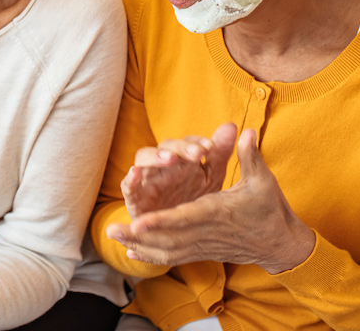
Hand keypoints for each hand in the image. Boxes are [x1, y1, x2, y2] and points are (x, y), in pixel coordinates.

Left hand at [107, 129, 316, 273]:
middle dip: (139, 235)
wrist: (282, 245)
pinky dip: (153, 257)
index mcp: (217, 212)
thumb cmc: (271, 210)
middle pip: (168, 237)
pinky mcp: (204, 253)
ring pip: (168, 250)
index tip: (139, 221)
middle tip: (111, 229)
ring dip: (140, 245)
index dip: (161, 221)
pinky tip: (132, 254)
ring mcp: (204, 245)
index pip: (184, 219)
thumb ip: (249, 156)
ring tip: (114, 237)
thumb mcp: (263, 181)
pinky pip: (174, 257)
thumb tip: (244, 130)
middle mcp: (207, 232)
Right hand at [122, 122, 236, 217]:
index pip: (186, 143)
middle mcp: (162, 165)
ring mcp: (146, 179)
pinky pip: (128, 186)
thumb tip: (231, 125)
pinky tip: (135, 173)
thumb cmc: (192, 200)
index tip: (211, 147)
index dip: (196, 142)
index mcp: (182, 160)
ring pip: (144, 159)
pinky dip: (129, 179)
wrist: (177, 233)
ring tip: (170, 158)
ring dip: (155, 156)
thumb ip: (219, 155)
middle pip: (166, 147)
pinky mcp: (134, 198)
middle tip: (197, 153)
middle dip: (180, 148)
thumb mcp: (211, 179)